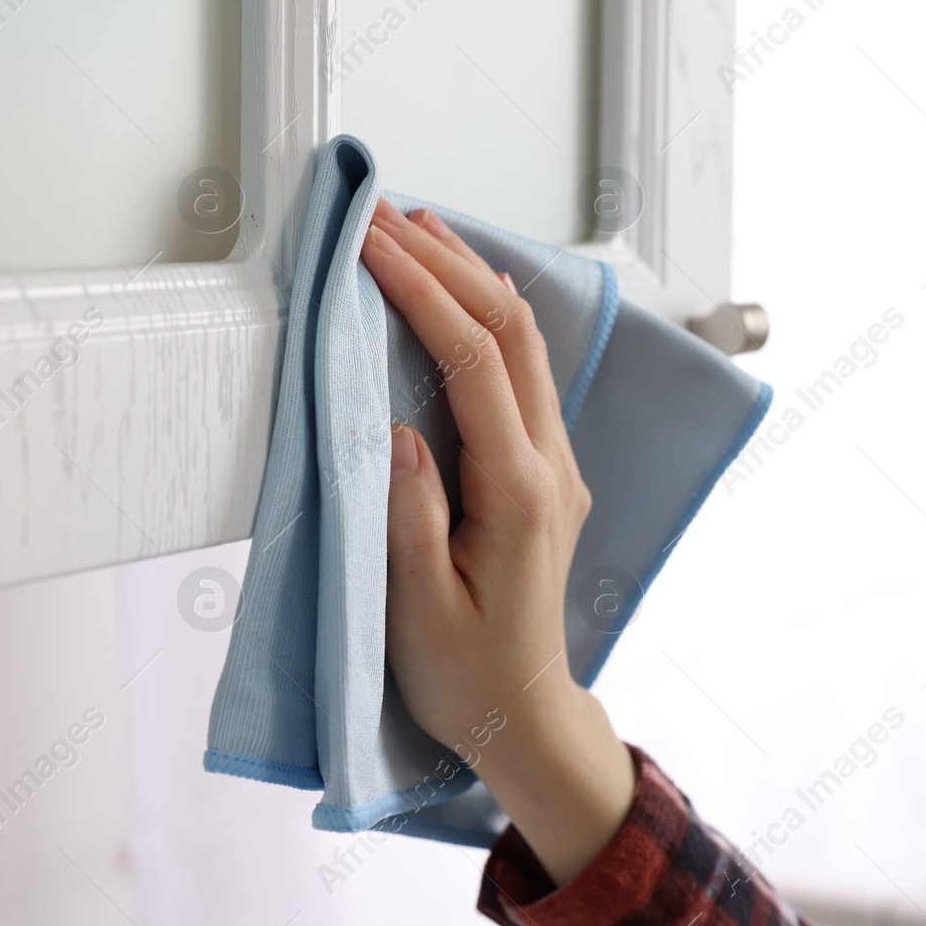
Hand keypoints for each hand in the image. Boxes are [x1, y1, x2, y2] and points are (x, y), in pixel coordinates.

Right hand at [360, 198, 635, 885]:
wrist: (522, 711)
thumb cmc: (464, 673)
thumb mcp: (419, 610)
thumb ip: (410, 520)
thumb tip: (395, 430)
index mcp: (519, 493)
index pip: (476, 361)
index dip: (424, 292)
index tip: (371, 243)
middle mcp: (549, 465)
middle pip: (510, 330)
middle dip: (446, 262)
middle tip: (382, 214)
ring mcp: (554, 461)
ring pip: (523, 341)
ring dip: (469, 277)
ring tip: (412, 229)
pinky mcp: (542, 466)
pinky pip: (520, 368)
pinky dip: (482, 314)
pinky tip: (452, 291)